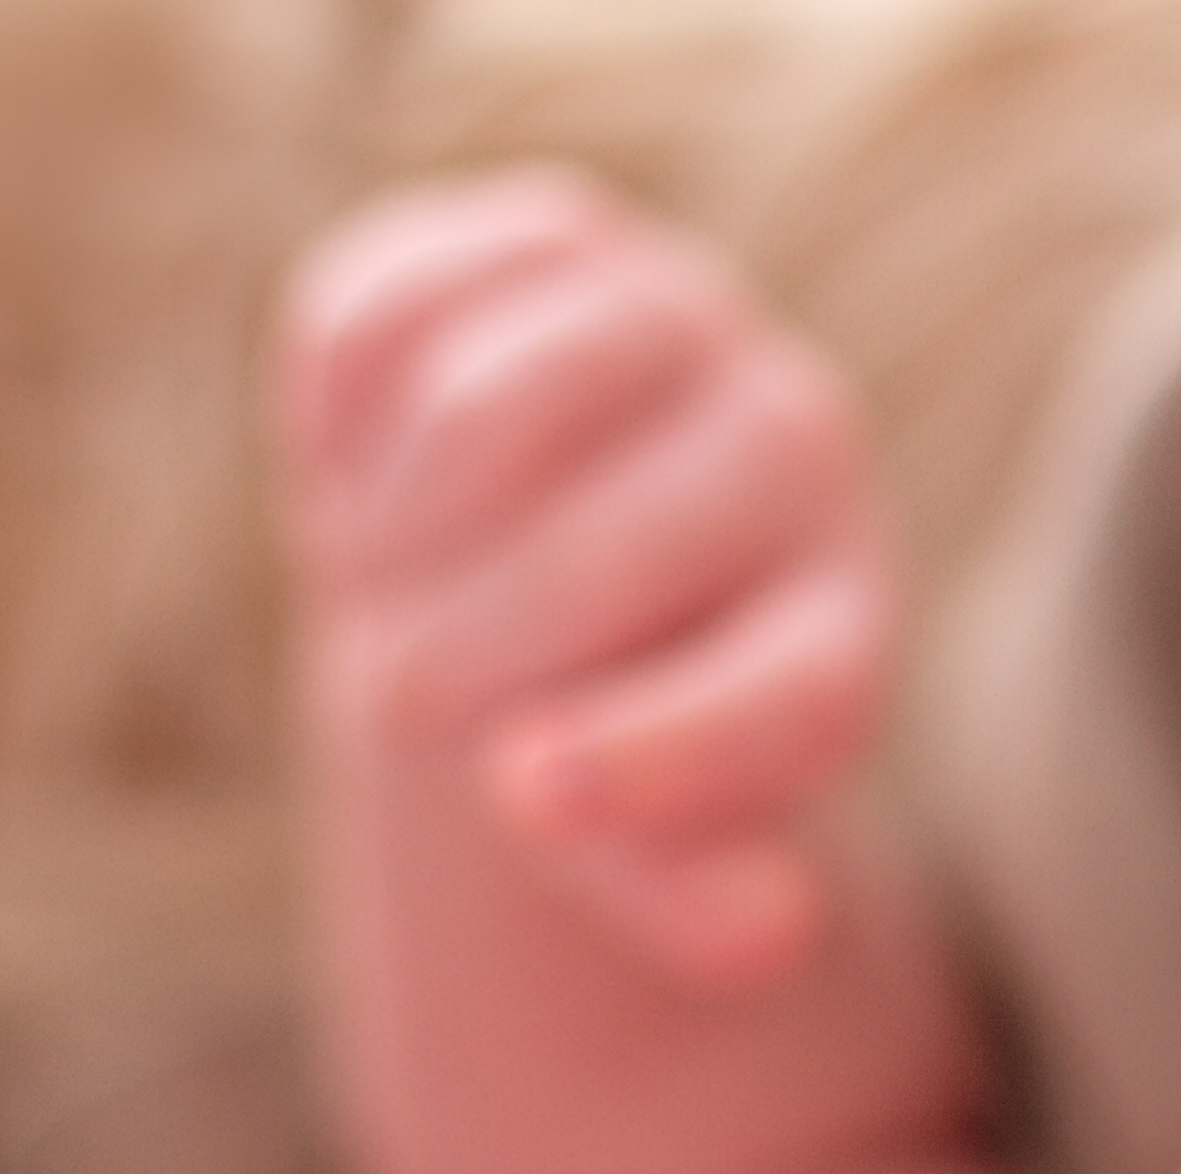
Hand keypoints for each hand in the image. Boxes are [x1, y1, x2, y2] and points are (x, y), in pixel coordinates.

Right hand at [282, 170, 897, 994]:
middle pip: (604, 560)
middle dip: (461, 660)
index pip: (787, 696)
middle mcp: (795, 452)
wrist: (518, 561)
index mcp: (840, 625)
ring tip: (378, 584)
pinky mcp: (550, 235)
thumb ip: (685, 893)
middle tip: (400, 710)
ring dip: (391, 535)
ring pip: (485, 417)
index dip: (659, 755)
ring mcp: (678, 319)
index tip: (523, 800)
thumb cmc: (586, 729)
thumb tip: (762, 930)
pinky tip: (369, 470)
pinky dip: (340, 419)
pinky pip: (393, 315)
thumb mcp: (638, 842)